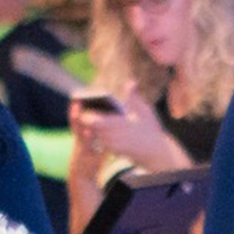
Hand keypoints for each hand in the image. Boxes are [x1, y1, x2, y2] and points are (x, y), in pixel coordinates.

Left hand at [71, 84, 186, 170]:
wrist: (155, 152)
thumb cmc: (151, 130)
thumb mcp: (146, 111)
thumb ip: (135, 97)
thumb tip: (131, 81)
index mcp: (121, 124)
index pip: (95, 120)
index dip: (85, 114)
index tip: (80, 104)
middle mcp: (114, 136)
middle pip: (91, 128)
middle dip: (85, 119)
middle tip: (78, 110)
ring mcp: (113, 145)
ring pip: (93, 135)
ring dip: (88, 128)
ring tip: (81, 117)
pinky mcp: (113, 151)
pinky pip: (99, 143)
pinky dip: (94, 136)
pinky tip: (92, 129)